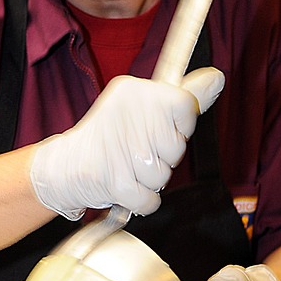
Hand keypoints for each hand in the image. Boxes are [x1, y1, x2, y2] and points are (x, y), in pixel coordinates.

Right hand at [30, 68, 224, 219]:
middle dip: (162, 158)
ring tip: (127, 169)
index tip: (157, 130)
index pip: (185, 106)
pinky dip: (140, 202)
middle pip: (177, 146)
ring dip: (149, 181)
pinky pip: (150, 200)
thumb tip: (217, 78)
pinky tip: (124, 188)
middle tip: (136, 153)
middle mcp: (127, 113)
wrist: (62, 168)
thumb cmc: (108, 139)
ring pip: (164, 176)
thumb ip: (182, 98)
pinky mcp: (116, 180)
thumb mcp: (143, 109)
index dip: (177, 126)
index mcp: (134, 89)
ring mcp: (121, 148)